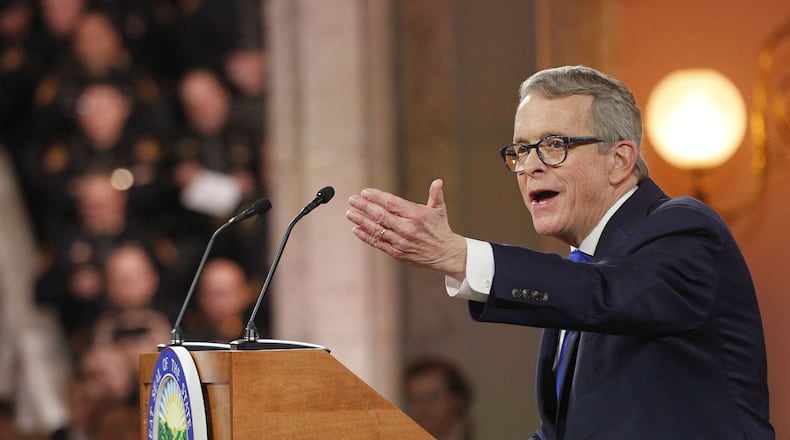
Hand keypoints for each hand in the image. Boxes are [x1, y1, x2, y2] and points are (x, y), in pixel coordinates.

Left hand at [346, 179, 466, 278]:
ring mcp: (401, 241)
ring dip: (361, 221)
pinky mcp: (397, 253)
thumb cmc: (441, 229)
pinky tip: (356, 230)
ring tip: (350, 213)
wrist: (446, 254)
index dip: (376, 197)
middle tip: (352, 200)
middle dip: (364, 206)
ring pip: (377, 229)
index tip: (365, 192)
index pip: (391, 203)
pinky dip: (366, 237)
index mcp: (416, 214)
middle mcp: (407, 228)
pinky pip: (378, 243)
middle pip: (380, 215)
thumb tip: (437, 181)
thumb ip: (436, 194)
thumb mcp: (440, 210)